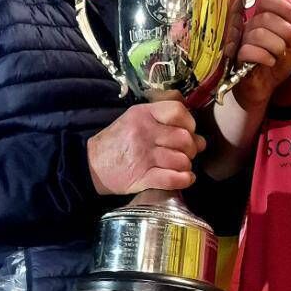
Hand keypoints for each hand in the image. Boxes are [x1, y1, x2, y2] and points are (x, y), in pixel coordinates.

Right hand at [87, 101, 205, 194]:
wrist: (91, 165)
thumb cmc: (117, 140)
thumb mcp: (136, 119)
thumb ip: (164, 120)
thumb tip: (198, 136)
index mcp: (143, 114)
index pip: (178, 111)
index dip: (189, 122)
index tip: (188, 130)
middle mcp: (144, 133)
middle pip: (184, 138)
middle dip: (191, 148)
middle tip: (186, 152)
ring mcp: (144, 156)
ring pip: (181, 160)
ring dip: (186, 165)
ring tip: (181, 165)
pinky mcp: (142, 178)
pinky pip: (172, 178)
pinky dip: (184, 179)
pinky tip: (185, 178)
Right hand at [232, 0, 290, 109]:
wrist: (265, 87)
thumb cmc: (276, 64)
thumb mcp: (289, 42)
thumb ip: (289, 23)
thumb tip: (290, 2)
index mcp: (261, 19)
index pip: (265, 1)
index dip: (281, 5)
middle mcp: (250, 27)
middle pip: (265, 17)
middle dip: (285, 30)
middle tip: (290, 42)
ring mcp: (242, 42)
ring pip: (259, 34)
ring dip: (276, 46)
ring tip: (280, 54)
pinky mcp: (238, 58)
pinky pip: (249, 51)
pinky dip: (265, 56)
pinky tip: (270, 62)